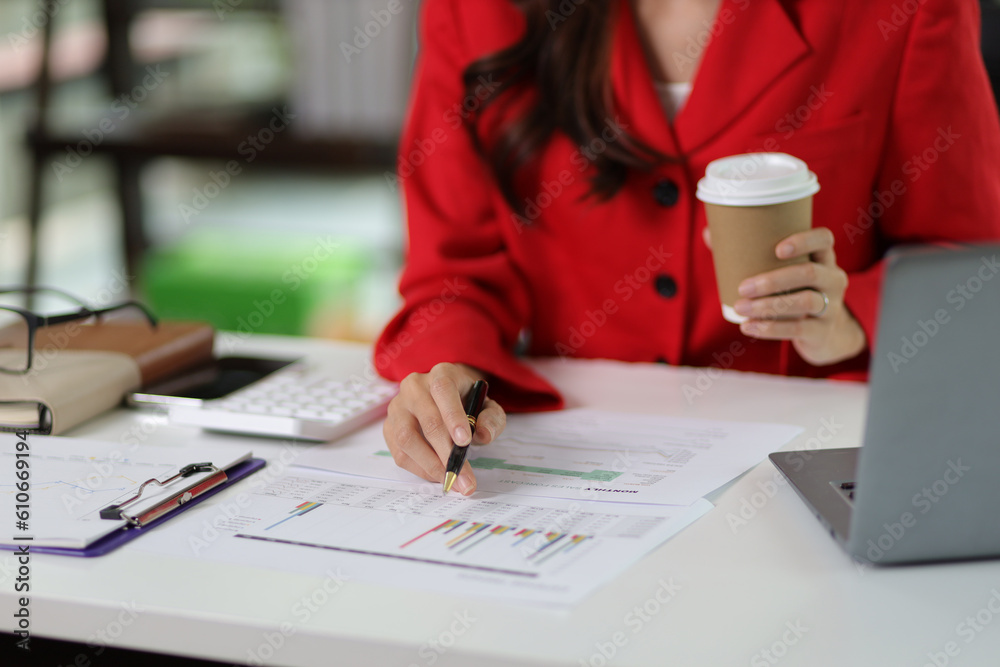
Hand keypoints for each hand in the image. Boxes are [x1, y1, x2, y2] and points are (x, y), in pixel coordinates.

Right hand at [383, 362, 505, 494]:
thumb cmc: (467, 402)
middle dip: (446, 452)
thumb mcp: (488, 406)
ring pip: (407, 438)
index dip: (453, 416)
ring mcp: (398, 406)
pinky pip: (399, 452)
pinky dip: (419, 468)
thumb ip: (491, 419)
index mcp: (442, 374)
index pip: (443, 389)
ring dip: (430, 464)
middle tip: (463, 476)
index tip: (465, 441)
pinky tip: (437, 475)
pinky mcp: (389, 426)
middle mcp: (414, 387)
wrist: (446, 399)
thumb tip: (483, 435)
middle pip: (427, 419)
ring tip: (450, 479)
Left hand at [731, 228, 866, 365]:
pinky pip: (798, 328)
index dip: (804, 240)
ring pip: (804, 302)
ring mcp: (832, 306)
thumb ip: (748, 253)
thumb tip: (709, 233)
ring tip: (740, 308)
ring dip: (769, 305)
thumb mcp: (781, 273)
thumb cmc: (793, 292)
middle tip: (743, 287)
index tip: (777, 249)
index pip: (824, 239)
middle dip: (773, 280)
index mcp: (823, 258)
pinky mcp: (823, 331)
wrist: (822, 333)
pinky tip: (748, 327)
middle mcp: (833, 279)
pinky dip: (770, 328)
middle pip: (810, 273)